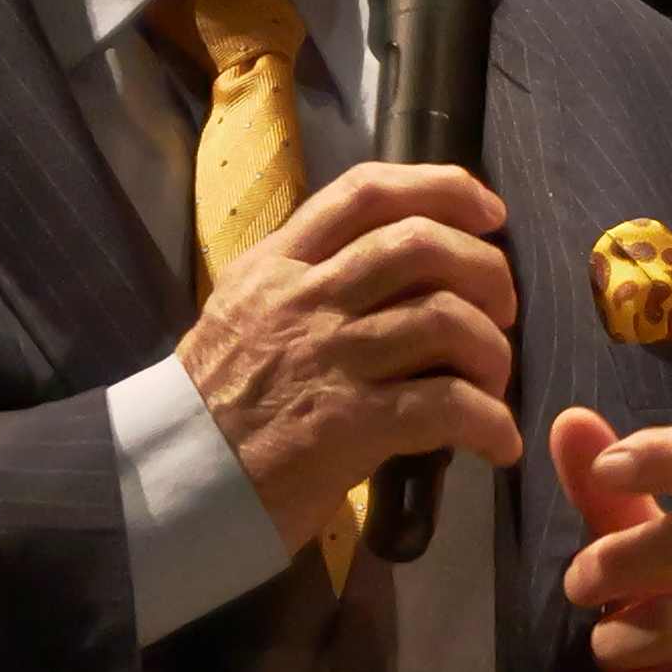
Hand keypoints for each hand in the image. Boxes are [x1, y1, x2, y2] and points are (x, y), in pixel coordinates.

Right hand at [179, 162, 520, 552]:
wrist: (169, 483)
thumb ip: (309, 280)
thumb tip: (401, 268)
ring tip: (493, 384)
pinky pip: (446, 406)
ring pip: (446, 318)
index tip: (489, 211)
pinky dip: (490, 422)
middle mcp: (304, 298)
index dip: (442, 188)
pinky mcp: (346, 424)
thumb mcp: (245, 313)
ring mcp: (326, 357)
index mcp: (278, 263)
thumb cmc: (215, 404)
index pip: (366, 192)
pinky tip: (497, 444)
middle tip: (501, 312)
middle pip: (422, 244)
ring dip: (493, 351)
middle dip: (487, 270)